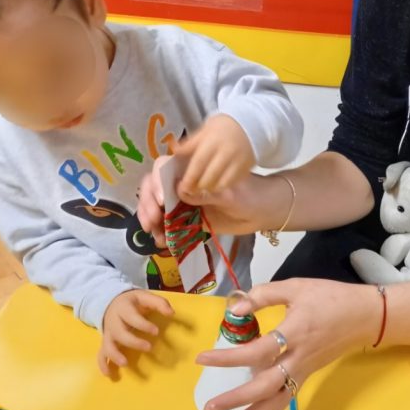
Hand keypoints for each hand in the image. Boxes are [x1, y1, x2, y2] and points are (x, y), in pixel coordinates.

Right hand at [98, 289, 173, 374]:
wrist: (111, 301)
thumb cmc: (133, 302)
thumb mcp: (145, 297)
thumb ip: (159, 303)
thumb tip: (171, 313)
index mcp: (123, 308)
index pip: (131, 316)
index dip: (143, 325)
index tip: (156, 331)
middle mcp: (113, 321)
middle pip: (119, 333)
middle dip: (133, 342)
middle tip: (149, 348)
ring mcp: (108, 333)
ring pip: (107, 345)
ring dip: (115, 355)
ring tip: (125, 363)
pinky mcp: (106, 342)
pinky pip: (101, 354)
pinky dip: (103, 365)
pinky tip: (110, 374)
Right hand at [137, 167, 284, 246]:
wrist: (262, 212)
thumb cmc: (250, 194)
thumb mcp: (230, 193)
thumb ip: (206, 193)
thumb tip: (180, 191)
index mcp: (191, 168)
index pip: (163, 168)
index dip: (156, 181)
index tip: (160, 200)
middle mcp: (182, 182)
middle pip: (153, 188)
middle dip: (147, 203)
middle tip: (153, 221)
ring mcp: (182, 201)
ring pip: (156, 207)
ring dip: (149, 219)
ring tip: (154, 233)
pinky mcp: (185, 219)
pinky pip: (167, 225)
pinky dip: (160, 233)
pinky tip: (160, 242)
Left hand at [176, 115, 254, 195]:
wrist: (250, 124)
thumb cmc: (223, 127)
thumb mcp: (205, 130)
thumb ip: (189, 144)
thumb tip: (173, 151)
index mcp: (212, 141)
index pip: (199, 163)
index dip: (190, 177)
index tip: (182, 187)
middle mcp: (226, 152)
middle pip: (209, 177)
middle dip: (198, 187)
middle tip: (190, 190)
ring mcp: (238, 161)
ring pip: (221, 183)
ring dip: (209, 188)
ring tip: (202, 188)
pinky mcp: (245, 168)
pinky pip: (232, 183)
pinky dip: (222, 186)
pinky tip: (216, 184)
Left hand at [195, 279, 380, 409]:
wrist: (366, 316)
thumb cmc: (331, 298)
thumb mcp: (297, 287)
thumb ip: (264, 295)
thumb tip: (236, 308)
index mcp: (295, 333)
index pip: (258, 351)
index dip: (229, 357)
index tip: (203, 359)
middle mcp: (299, 358)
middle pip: (265, 386)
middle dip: (236, 399)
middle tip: (208, 408)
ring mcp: (304, 371)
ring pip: (276, 401)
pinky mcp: (307, 376)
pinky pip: (286, 401)